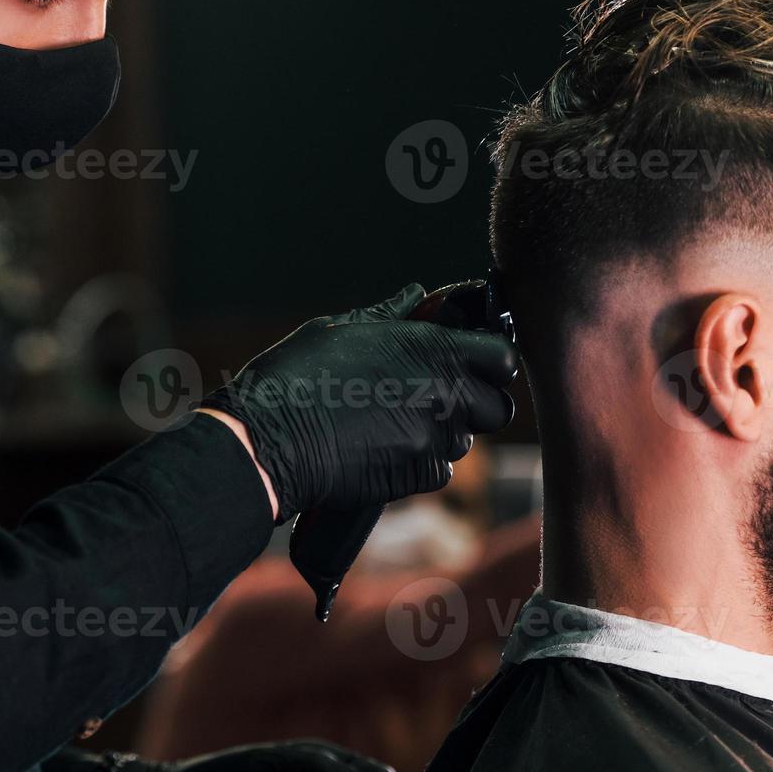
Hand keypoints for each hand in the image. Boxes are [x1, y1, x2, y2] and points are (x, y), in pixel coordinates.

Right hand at [200, 283, 517, 521]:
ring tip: (402, 422)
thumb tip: (413, 295)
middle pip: (497, 407)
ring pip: (466, 439)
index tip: (479, 362)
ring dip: (445, 432)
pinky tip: (387, 448)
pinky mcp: (419, 475)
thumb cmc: (296, 377)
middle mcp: (444, 393)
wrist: (269, 442)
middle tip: (444, 397)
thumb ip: (389, 316)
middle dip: (477, 403)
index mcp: (431, 348)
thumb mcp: (339, 330)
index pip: (503, 356)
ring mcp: (434, 438)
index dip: (495, 361)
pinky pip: (440, 470)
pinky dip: (422, 462)